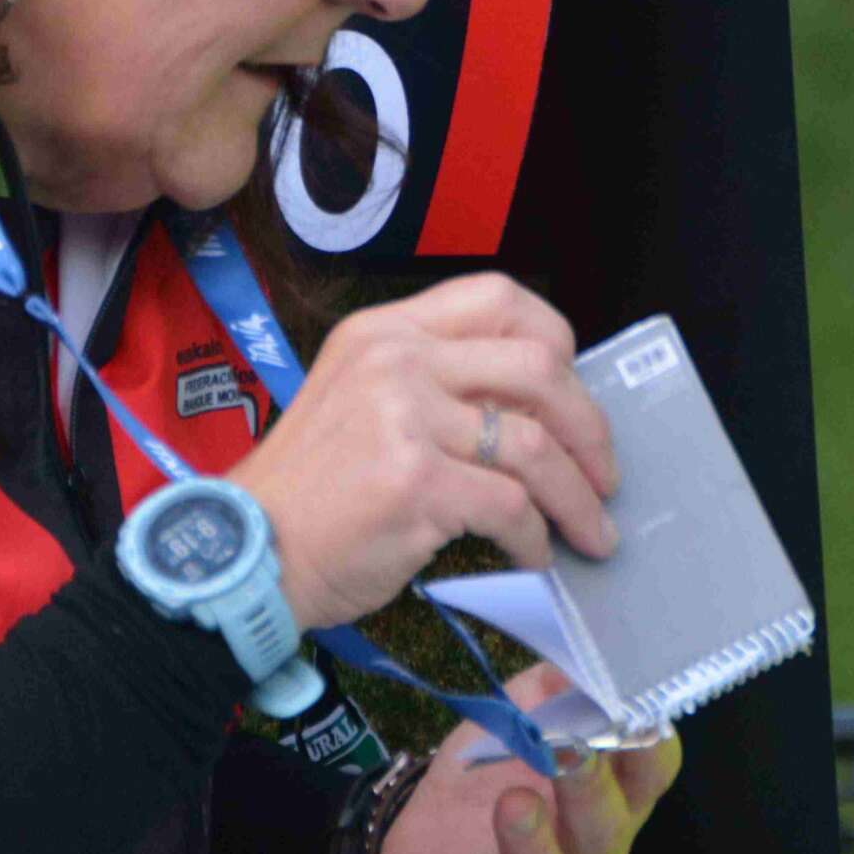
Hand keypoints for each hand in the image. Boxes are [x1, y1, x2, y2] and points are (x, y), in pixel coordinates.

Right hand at [230, 274, 620, 630]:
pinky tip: (533, 555)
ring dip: (577, 497)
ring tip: (590, 532)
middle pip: (537, 367)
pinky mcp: (416, 482)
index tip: (575, 390)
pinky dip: (535, 538)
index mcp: (384, 331)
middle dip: (590, 428)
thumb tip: (536, 413)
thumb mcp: (359, 402)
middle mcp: (396, 361)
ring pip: (535, 446)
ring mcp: (405, 418)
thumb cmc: (310, 493)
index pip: (497, 297)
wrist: (249, 553)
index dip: (555, 339)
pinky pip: (511, 506)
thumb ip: (432, 386)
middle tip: (604, 474)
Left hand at [377, 663, 683, 853]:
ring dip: (537, 848)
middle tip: (569, 748)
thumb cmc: (497, 768)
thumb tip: (575, 649)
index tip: (632, 711)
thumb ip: (552, 682)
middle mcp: (591, 845)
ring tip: (514, 803)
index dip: (648, 744)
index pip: (651, 768)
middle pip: (608, 826)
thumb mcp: (522, 710)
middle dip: (591, 786)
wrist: (432, 835)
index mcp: (612, 789)